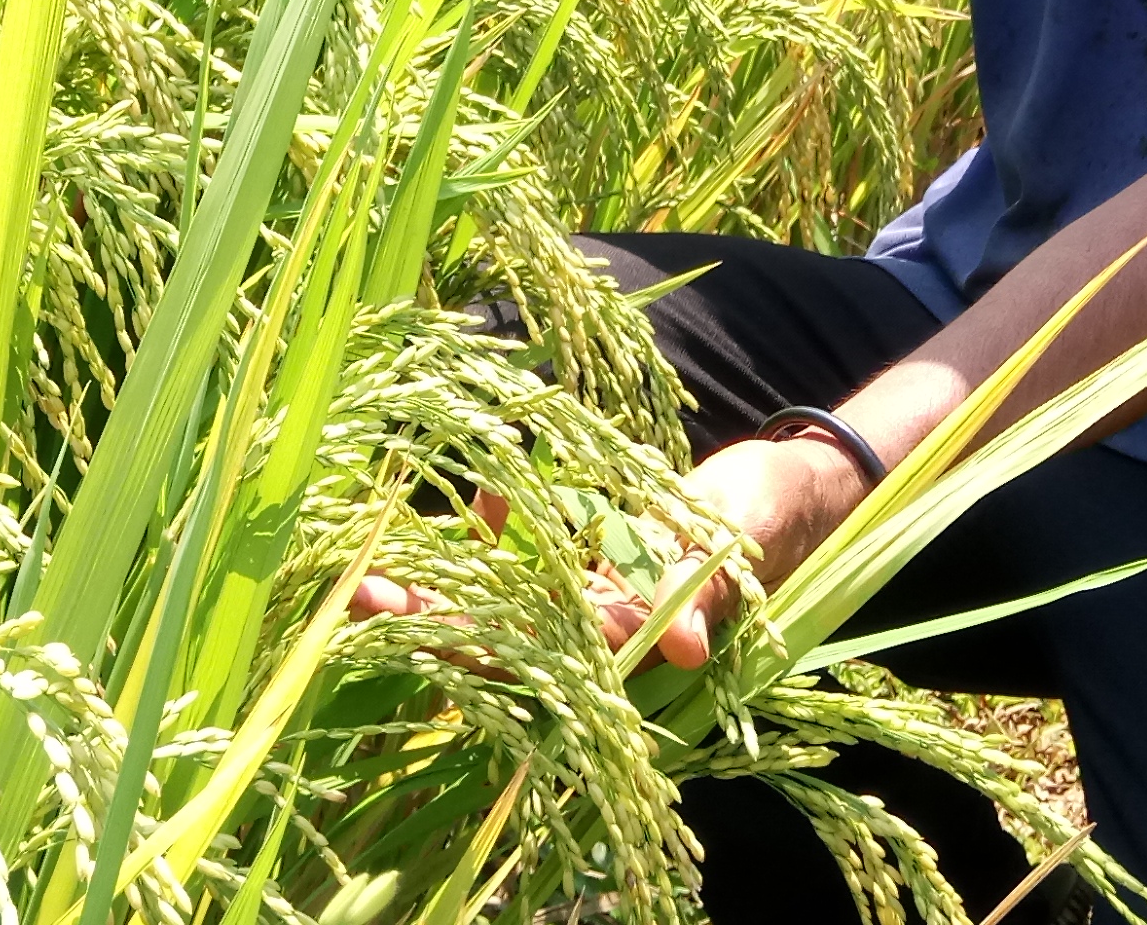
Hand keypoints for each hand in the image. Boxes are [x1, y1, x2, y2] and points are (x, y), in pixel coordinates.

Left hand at [346, 435, 872, 673]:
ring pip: (498, 593)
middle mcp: (590, 625)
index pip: (525, 655)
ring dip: (441, 576)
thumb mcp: (729, 552)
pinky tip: (486, 501)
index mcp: (617, 640)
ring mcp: (585, 590)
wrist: (791, 490)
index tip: (400, 621)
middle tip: (354, 588)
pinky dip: (497, 530)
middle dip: (423, 613)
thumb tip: (679, 649)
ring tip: (371, 559)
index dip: (462, 643)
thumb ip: (696, 596)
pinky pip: (527, 550)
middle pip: (491, 632)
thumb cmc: (765, 519)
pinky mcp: (588, 551)